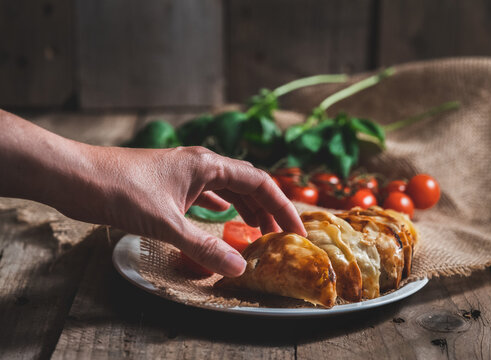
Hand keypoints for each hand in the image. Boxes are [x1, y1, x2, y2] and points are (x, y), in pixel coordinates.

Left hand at [71, 146, 305, 276]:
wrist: (74, 176)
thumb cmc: (118, 190)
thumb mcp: (166, 223)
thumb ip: (204, 246)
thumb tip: (239, 269)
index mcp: (207, 164)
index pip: (260, 182)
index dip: (283, 207)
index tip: (297, 231)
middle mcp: (200, 164)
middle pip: (247, 184)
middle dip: (267, 209)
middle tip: (281, 236)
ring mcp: (184, 172)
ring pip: (226, 189)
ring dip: (245, 208)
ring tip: (259, 230)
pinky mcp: (169, 183)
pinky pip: (205, 194)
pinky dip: (219, 207)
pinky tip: (222, 216)